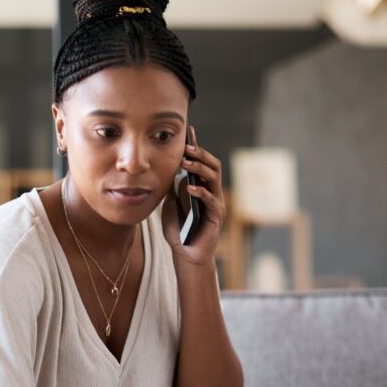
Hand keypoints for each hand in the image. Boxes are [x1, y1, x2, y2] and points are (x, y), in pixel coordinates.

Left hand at [161, 135, 226, 267]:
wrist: (185, 254)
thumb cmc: (179, 230)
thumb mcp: (170, 203)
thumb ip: (172, 187)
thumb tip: (169, 169)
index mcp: (203, 186)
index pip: (202, 162)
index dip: (196, 147)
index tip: (188, 133)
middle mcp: (213, 192)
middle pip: (213, 165)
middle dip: (200, 155)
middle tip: (186, 148)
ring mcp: (216, 203)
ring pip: (214, 178)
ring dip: (199, 169)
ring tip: (185, 164)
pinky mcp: (216, 216)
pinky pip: (211, 200)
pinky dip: (200, 192)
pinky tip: (189, 188)